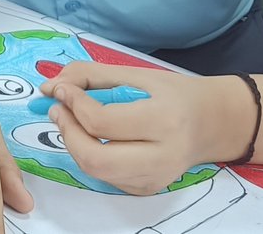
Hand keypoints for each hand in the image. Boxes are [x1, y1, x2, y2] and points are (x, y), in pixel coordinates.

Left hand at [41, 62, 249, 195]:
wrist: (213, 123)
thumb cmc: (174, 94)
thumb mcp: (136, 74)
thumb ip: (91, 76)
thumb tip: (50, 86)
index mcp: (164, 120)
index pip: (102, 122)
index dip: (72, 104)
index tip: (59, 89)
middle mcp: (163, 156)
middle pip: (95, 157)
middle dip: (67, 132)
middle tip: (58, 109)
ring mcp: (155, 178)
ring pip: (96, 171)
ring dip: (75, 144)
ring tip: (71, 120)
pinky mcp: (148, 189)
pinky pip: (106, 177)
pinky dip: (91, 156)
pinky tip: (93, 137)